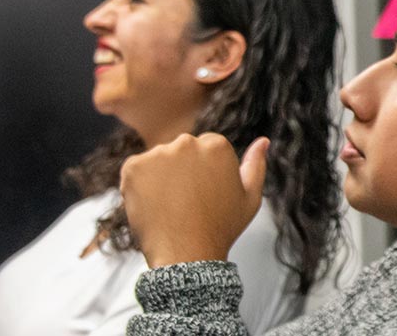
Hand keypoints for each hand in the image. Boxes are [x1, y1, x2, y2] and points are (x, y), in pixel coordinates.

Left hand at [120, 133, 269, 267]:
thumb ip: (256, 165)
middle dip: (181, 172)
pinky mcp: (133, 167)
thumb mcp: (250, 198)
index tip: (204, 195)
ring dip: (159, 178)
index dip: (203, 174)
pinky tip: (153, 206)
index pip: (204, 148)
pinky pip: (134, 172)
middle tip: (185, 203)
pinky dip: (139, 187)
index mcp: (216, 145)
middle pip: (179, 151)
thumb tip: (263, 141)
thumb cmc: (221, 228)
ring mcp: (158, 154)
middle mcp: (187, 142)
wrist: (188, 255)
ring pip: (156, 161)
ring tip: (169, 207)